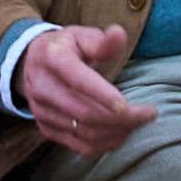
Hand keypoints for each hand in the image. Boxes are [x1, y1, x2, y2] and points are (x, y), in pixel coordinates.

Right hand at [7, 21, 144, 148]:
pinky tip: (123, 133)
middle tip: (149, 114)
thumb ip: (102, 41)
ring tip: (139, 122)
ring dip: (117, 131)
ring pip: (85, 132)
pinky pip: (80, 146)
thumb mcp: (82, 36)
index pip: (77, 80)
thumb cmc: (66, 48)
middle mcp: (42, 87)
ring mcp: (42, 111)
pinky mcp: (47, 129)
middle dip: (122, 118)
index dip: (102, 95)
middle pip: (84, 112)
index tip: (128, 106)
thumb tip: (118, 34)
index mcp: (52, 58)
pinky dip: (106, 144)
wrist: (32, 64)